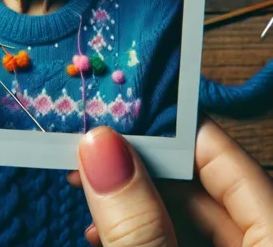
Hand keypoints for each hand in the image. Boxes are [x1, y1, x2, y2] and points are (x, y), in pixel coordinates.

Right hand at [68, 119, 272, 245]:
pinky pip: (184, 241)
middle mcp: (265, 244)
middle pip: (204, 185)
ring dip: (136, 202)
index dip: (174, 128)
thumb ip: (138, 223)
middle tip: (91, 149)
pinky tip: (106, 232)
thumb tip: (100, 144)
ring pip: (191, 215)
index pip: (228, 158)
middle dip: (142, 167)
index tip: (124, 108)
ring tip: (88, 189)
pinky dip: (148, 232)